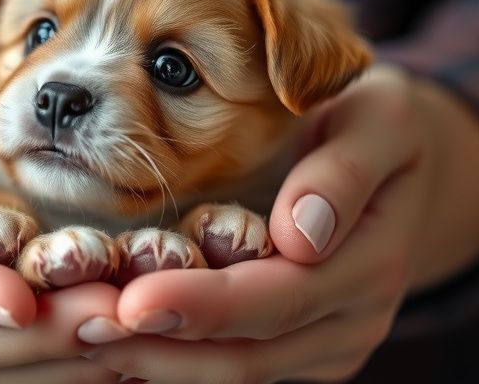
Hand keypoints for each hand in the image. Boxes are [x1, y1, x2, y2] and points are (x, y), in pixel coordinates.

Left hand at [81, 66, 478, 382]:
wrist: (396, 162)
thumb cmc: (373, 122)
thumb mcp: (379, 119)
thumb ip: (346, 170)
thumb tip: (301, 237)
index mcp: (372, 264)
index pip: (279, 298)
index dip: (205, 306)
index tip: (133, 300)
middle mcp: (351, 319)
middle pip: (249, 353)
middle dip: (161, 346)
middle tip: (82, 328)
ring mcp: (326, 343)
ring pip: (234, 371)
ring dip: (157, 362)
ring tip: (84, 337)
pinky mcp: (300, 349)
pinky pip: (233, 364)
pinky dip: (173, 359)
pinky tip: (117, 344)